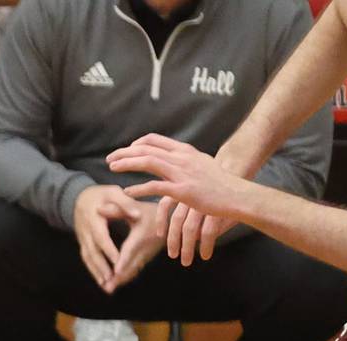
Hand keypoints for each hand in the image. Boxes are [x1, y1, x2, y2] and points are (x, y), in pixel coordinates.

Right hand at [73, 184, 144, 291]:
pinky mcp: (83, 244)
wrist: (79, 197)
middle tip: (112, 280)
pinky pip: (87, 259)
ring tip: (106, 286)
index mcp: (94, 218)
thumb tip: (137, 215)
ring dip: (97, 273)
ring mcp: (82, 238)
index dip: (109, 250)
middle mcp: (86, 230)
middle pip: (93, 251)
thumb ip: (125, 203)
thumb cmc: (101, 194)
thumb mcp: (113, 192)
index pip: (101, 237)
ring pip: (88, 258)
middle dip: (102, 267)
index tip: (118, 262)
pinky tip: (102, 282)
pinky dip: (93, 271)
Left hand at [106, 200, 164, 291]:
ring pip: (133, 271)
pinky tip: (114, 285)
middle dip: (119, 277)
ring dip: (121, 280)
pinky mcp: (145, 259)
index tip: (116, 271)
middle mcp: (144, 249)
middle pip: (131, 265)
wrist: (171, 219)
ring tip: (108, 289)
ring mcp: (146, 256)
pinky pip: (135, 271)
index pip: (130, 250)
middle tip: (107, 287)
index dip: (124, 260)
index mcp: (140, 236)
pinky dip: (125, 278)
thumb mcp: (135, 207)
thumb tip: (98, 209)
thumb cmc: (151, 211)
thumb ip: (116, 209)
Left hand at [107, 134, 249, 262]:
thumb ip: (187, 162)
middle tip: (110, 158)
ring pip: (148, 162)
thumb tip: (176, 160)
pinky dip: (139, 188)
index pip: (155, 140)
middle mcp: (181, 158)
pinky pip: (156, 187)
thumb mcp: (202, 165)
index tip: (127, 150)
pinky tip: (127, 191)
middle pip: (147, 149)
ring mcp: (182, 173)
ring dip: (127, 164)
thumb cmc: (220, 183)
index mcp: (184, 151)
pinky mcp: (183, 190)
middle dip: (125, 152)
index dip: (137, 144)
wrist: (236, 194)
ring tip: (112, 168)